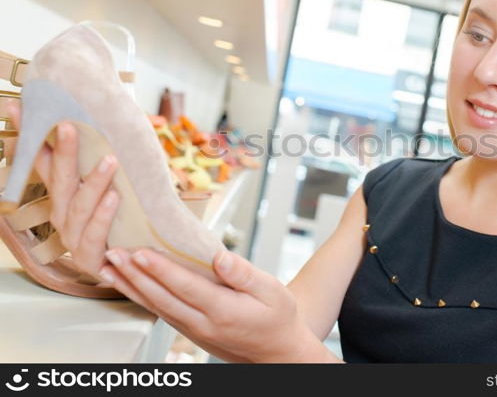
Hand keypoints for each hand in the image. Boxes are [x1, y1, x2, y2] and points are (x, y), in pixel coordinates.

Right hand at [7, 102, 119, 281]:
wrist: (129, 264)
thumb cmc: (118, 220)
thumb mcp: (105, 187)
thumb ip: (96, 159)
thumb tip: (99, 122)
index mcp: (62, 195)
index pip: (42, 161)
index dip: (29, 136)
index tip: (19, 106)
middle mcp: (62, 215)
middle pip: (60, 181)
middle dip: (63, 153)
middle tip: (70, 126)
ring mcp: (72, 238)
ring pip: (79, 207)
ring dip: (94, 182)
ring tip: (110, 161)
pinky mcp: (89, 259)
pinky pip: (94, 235)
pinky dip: (104, 216)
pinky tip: (114, 198)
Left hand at [100, 247, 339, 362]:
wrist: (278, 352)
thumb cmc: (278, 317)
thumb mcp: (272, 290)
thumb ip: (244, 273)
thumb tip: (219, 255)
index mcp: (223, 310)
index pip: (184, 287)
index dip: (160, 268)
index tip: (140, 251)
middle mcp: (202, 323)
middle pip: (161, 297)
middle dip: (135, 274)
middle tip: (113, 253)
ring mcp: (193, 331)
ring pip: (155, 306)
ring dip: (131, 286)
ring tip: (109, 266)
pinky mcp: (190, 332)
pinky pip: (161, 312)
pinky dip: (142, 296)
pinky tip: (130, 284)